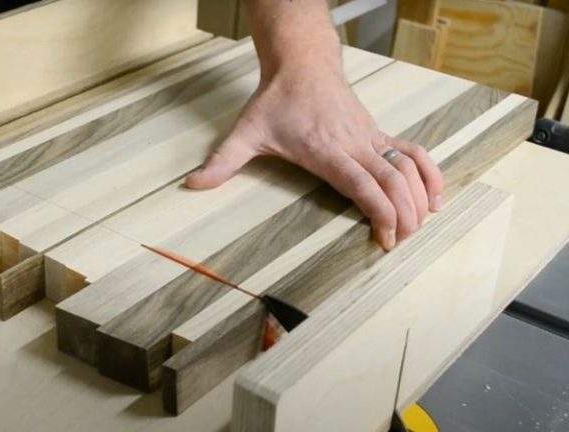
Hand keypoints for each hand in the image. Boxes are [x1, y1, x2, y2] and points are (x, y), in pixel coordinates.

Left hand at [186, 50, 443, 250]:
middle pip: (394, 181)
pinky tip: (434, 196)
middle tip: (402, 242)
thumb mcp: (245, 132)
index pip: (364, 185)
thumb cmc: (276, 100)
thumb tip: (193, 185)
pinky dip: (429, 173)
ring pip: (409, 166)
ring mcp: (370, 138)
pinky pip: (413, 152)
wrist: (302, 64)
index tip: (386, 240)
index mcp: (326, 151)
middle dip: (405, 215)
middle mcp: (355, 145)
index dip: (381, 213)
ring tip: (421, 225)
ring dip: (420, 197)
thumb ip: (222, 162)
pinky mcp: (378, 133)